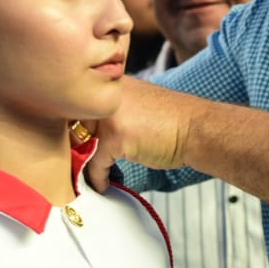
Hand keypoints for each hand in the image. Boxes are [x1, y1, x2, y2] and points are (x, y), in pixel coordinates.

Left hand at [83, 76, 196, 191]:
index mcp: (111, 84)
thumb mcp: (135, 105)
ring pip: (81, 144)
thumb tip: (88, 134)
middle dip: (74, 146)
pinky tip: (104, 183)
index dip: (72, 127)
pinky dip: (98, 177)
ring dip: (82, 164)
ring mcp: (110, 116)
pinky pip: (96, 163)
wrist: (196, 128)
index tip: (74, 145)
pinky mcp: (115, 137)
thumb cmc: (171, 120)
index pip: (78, 104)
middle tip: (76, 164)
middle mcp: (107, 95)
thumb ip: (111, 113)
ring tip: (87, 175)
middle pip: (72, 123)